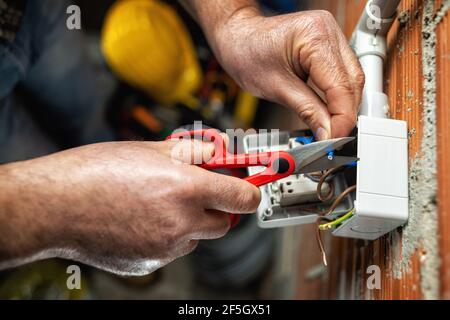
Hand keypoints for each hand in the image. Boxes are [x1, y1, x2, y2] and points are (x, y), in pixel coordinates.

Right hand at [0, 140, 259, 274]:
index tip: (249, 186)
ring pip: (197, 237)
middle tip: (197, 192)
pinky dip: (168, 236)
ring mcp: (166, 247)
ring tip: (158, 204)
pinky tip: (142, 220)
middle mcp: (181, 222)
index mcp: (185, 188)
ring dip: (190, 222)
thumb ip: (192, 154)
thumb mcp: (151, 149)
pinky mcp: (150, 263)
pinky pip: (173, 249)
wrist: (55, 205)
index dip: (250, 191)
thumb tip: (217, 155)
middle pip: (225, 222)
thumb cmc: (96, 172)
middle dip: (217, 207)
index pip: (244, 198)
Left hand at [212, 9, 364, 138]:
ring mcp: (331, 35)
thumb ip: (307, 111)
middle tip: (333, 137)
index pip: (341, 85)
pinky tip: (330, 111)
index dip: (342, 118)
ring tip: (331, 128)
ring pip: (352, 79)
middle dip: (345, 114)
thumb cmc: (247, 52)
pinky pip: (343, 74)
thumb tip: (327, 133)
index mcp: (315, 36)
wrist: (237, 38)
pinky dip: (338, 96)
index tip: (335, 139)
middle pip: (353, 81)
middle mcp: (328, 31)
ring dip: (344, 106)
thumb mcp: (276, 88)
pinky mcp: (329, 45)